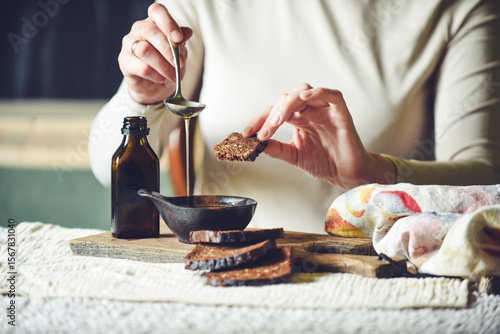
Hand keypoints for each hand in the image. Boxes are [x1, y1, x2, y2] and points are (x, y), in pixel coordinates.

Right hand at [118, 3, 192, 103]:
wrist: (157, 86)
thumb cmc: (168, 64)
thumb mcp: (179, 52)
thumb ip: (181, 41)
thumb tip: (187, 32)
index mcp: (154, 22)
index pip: (156, 11)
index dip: (168, 22)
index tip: (178, 38)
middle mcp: (139, 29)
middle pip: (150, 31)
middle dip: (168, 50)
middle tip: (180, 64)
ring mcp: (129, 44)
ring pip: (144, 50)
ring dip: (163, 66)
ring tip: (174, 76)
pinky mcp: (124, 61)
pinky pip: (142, 67)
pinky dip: (156, 75)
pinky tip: (162, 79)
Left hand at [242, 83, 395, 188]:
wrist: (346, 174)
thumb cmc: (324, 162)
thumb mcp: (294, 156)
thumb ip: (276, 149)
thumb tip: (256, 144)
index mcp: (298, 118)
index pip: (274, 111)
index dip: (259, 120)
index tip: (246, 133)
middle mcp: (310, 110)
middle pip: (287, 98)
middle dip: (272, 114)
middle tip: (263, 132)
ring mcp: (325, 110)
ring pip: (304, 91)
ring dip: (288, 103)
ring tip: (279, 120)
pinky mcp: (341, 113)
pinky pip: (332, 95)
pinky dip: (318, 92)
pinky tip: (305, 98)